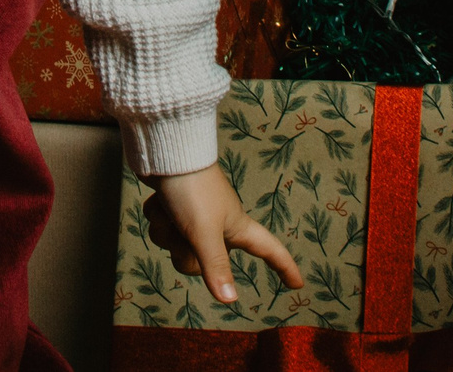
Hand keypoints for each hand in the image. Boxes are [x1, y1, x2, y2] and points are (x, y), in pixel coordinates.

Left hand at [143, 165, 302, 305]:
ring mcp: (195, 217)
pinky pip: (161, 228)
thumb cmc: (192, 188)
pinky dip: (156, 216)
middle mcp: (218, 225)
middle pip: (201, 264)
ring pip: (175, 246)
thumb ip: (216, 266)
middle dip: (183, 249)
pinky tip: (158, 201)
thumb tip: (229, 300)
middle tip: (184, 227)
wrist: (164, 152)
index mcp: (237, 228)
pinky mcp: (174, 209)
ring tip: (169, 208)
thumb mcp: (205, 232)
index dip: (284, 267)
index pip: (269, 250)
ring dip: (165, 229)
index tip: (297, 284)